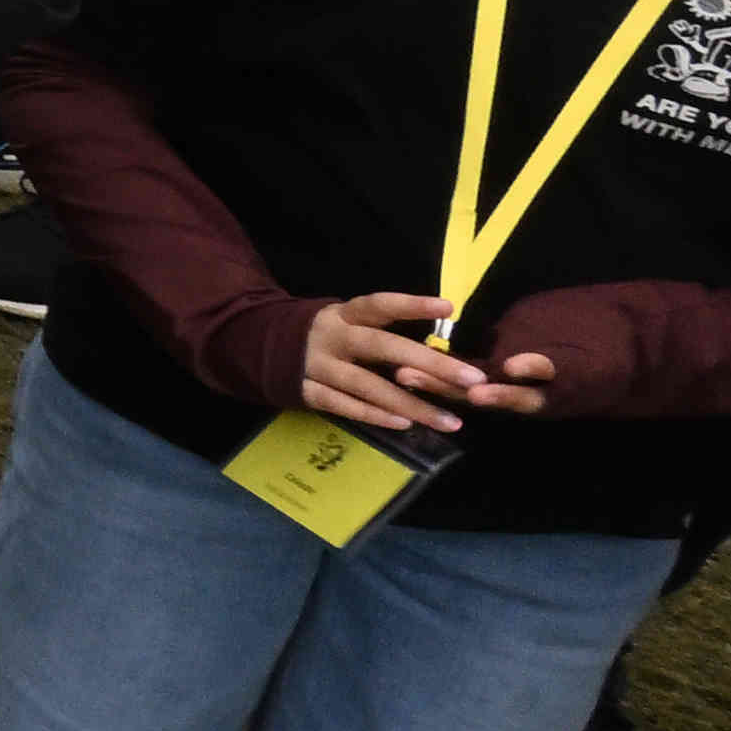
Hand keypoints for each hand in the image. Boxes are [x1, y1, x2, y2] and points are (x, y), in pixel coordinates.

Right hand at [294, 287, 552, 439]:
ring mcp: (316, 366)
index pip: (378, 306)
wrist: (260, 348)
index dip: (411, 305)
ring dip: (411, 404)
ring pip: (368, 386)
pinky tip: (406, 425)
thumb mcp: (346, 324)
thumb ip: (381, 333)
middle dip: (429, 362)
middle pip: (381, 347)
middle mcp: (330, 338)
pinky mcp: (306, 392)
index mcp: (342, 315)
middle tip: (471, 377)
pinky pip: (345, 406)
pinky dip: (375, 415)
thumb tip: (439, 349)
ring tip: (451, 422)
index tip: (448, 308)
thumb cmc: (325, 338)